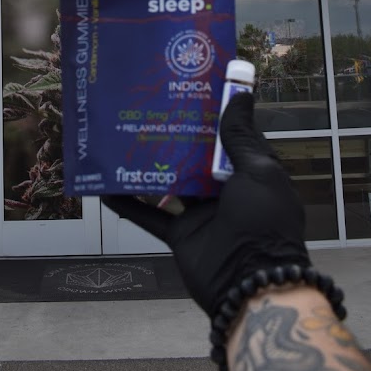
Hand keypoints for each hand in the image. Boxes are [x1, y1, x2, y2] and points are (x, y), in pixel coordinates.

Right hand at [102, 91, 309, 318]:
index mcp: (247, 171)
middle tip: (148, 106)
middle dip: (174, 134)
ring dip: (149, 164)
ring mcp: (200, 212)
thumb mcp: (259, 173)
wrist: (252, 285)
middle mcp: (223, 189)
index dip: (211, 113)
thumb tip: (243, 94)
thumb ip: (241, 138)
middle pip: (193, 155)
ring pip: (169, 181)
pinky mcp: (180, 234)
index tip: (188, 86)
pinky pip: (149, 215)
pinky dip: (129, 204)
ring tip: (123, 137)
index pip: (227, 135)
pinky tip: (106, 189)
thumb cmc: (263, 222)